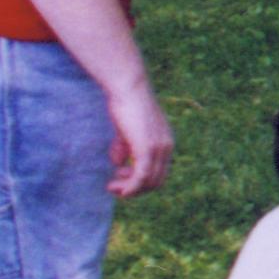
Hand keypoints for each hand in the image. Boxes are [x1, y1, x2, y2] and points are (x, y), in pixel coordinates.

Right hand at [106, 73, 173, 197]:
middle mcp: (167, 147)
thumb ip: (125, 148)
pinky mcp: (147, 148)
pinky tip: (118, 189)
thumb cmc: (126, 105)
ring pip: (149, 182)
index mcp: (165, 142)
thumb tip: (118, 164)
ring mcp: (159, 148)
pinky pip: (142, 177)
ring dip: (129, 190)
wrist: (128, 88)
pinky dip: (131, 188)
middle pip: (156, 182)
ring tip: (111, 186)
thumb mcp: (127, 131)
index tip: (119, 175)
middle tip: (113, 185)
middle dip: (134, 189)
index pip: (159, 173)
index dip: (140, 181)